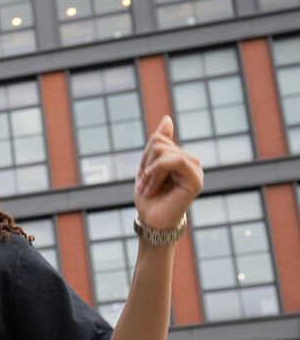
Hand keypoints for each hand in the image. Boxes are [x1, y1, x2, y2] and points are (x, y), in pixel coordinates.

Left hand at [134, 115, 202, 230]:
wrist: (152, 221)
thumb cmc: (150, 198)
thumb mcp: (149, 166)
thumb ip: (160, 143)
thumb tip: (168, 118)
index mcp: (181, 157)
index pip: (158, 139)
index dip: (144, 156)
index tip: (142, 175)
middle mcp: (191, 161)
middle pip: (159, 143)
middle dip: (145, 164)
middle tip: (144, 185)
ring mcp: (195, 169)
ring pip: (163, 151)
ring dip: (149, 172)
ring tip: (148, 189)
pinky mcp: (195, 179)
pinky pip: (174, 161)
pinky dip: (156, 170)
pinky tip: (150, 181)